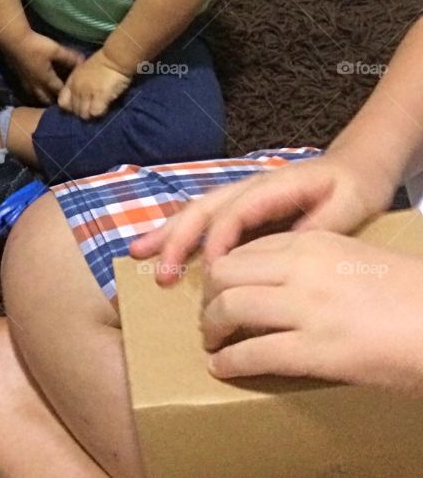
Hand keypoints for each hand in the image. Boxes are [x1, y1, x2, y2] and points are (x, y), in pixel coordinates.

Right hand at [1, 31, 83, 104]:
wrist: (13, 40)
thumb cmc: (36, 45)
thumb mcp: (56, 50)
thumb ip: (69, 57)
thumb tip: (83, 62)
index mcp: (45, 79)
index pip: (59, 92)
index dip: (67, 94)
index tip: (75, 95)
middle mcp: (35, 84)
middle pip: (46, 99)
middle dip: (55, 100)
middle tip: (63, 99)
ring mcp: (26, 82)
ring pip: (36, 96)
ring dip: (44, 97)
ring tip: (51, 96)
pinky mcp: (19, 77)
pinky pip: (29, 90)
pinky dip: (35, 91)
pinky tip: (36, 86)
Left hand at [57, 53, 131, 118]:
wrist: (115, 57)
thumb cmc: (102, 64)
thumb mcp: (83, 72)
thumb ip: (79, 84)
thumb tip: (80, 100)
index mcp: (72, 82)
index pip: (62, 103)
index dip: (71, 107)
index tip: (80, 105)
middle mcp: (77, 88)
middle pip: (74, 111)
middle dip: (83, 112)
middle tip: (92, 107)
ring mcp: (87, 93)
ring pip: (83, 115)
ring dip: (91, 114)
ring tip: (99, 108)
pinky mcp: (100, 96)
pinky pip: (95, 113)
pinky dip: (100, 112)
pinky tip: (105, 107)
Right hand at [128, 150, 395, 286]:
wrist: (356, 164)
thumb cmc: (353, 186)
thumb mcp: (347, 206)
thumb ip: (316, 227)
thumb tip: (283, 253)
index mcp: (271, 187)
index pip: (235, 214)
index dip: (219, 242)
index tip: (211, 273)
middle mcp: (248, 187)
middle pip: (203, 209)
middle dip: (176, 238)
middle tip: (158, 271)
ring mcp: (240, 195)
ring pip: (196, 210)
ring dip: (167, 232)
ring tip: (137, 253)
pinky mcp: (241, 207)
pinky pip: (204, 217)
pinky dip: (177, 231)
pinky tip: (159, 248)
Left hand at [200, 230, 422, 394]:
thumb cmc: (413, 297)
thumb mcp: (358, 260)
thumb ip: (318, 263)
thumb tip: (286, 283)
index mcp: (314, 242)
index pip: (246, 248)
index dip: (223, 270)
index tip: (217, 287)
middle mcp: (302, 267)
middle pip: (226, 273)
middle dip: (208, 296)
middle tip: (209, 316)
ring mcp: (307, 307)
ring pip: (230, 308)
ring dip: (212, 328)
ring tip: (212, 343)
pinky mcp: (317, 350)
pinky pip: (254, 353)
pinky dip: (230, 361)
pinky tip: (222, 368)